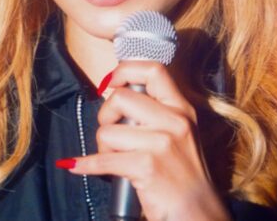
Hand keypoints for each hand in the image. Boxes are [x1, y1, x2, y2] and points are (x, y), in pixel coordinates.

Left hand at [63, 61, 230, 220]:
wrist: (197, 212)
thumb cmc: (183, 174)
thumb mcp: (181, 133)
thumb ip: (158, 112)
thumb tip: (118, 92)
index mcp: (182, 109)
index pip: (153, 70)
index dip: (125, 70)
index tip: (111, 82)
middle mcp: (175, 121)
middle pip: (121, 98)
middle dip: (105, 116)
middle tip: (112, 134)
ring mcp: (162, 143)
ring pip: (107, 131)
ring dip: (102, 148)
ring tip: (116, 159)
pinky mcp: (148, 166)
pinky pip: (103, 160)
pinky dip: (86, 165)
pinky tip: (78, 166)